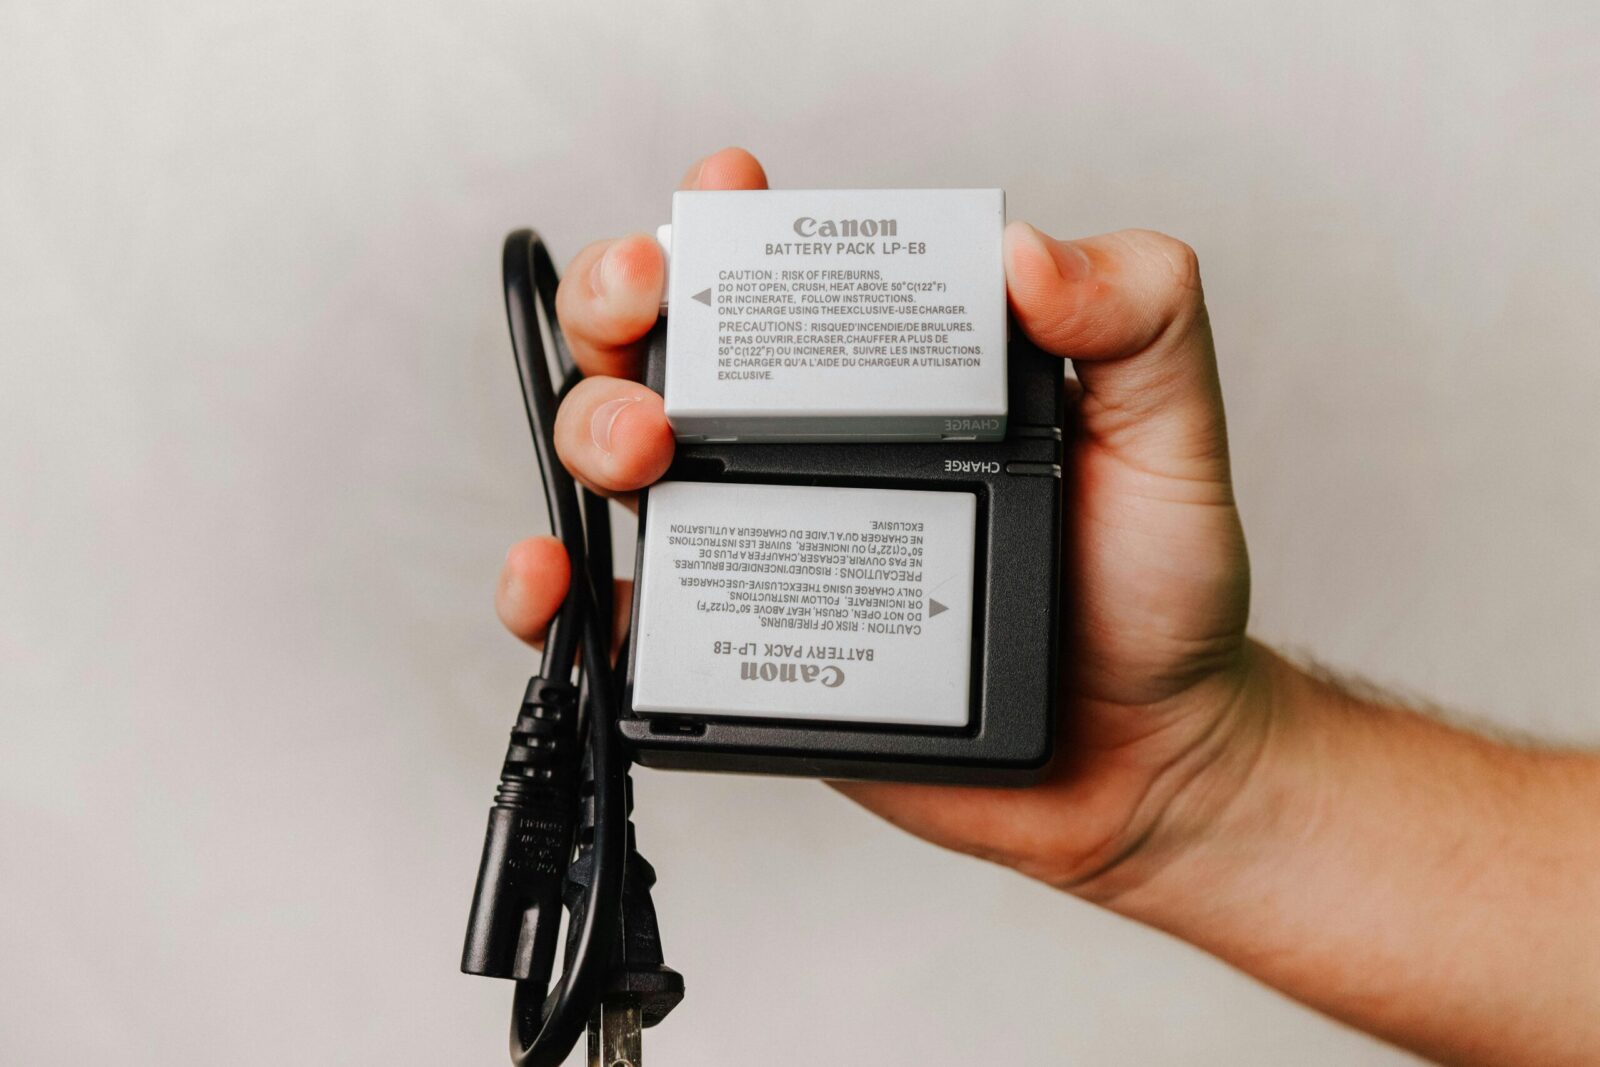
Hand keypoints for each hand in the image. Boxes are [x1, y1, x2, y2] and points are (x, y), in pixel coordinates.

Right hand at [495, 146, 1265, 900]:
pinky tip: (559, 574)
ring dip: (587, 423)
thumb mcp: (1171, 432)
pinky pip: (614, 607)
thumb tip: (1027, 254)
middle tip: (650, 317)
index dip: (727, 218)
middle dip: (622, 302)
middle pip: (667, 342)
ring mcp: (761, 536)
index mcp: (895, 376)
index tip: (724, 199)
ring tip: (638, 448)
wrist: (1137, 762)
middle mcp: (809, 443)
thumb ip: (1138, 318)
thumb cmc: (1152, 596)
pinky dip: (556, 586)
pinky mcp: (738, 639)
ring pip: (616, 453)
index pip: (787, 269)